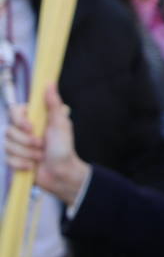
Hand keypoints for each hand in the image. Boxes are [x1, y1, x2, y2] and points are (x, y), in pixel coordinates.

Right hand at [4, 84, 88, 204]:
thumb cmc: (64, 147)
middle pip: (9, 131)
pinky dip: (21, 164)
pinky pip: (7, 159)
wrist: (62, 173)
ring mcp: (17, 145)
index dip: (19, 120)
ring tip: (40, 157)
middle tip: (42, 146)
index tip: (31, 128)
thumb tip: (49, 83)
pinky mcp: (13, 159)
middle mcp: (23, 130)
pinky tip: (32, 166)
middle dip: (27, 142)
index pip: (14, 112)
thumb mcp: (60, 124)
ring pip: (7, 146)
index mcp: (34, 119)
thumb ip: (53, 104)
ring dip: (27, 154)